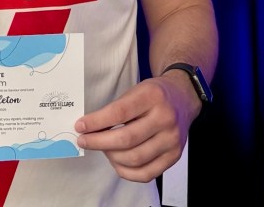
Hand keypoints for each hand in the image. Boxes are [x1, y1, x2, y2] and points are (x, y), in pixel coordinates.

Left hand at [74, 73, 200, 182]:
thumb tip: (89, 128)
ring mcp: (172, 139)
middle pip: (126, 139)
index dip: (97, 122)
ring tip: (104, 148)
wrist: (183, 98)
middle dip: (99, 142)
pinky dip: (126, 171)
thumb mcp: (136, 90)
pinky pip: (146, 174)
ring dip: (111, 157)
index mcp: (153, 96)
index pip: (119, 112)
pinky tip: (117, 161)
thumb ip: (116, 109)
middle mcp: (165, 118)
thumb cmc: (154, 94)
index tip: (80, 126)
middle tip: (84, 141)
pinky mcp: (174, 156)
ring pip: (135, 158)